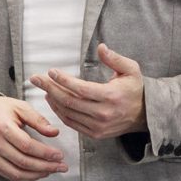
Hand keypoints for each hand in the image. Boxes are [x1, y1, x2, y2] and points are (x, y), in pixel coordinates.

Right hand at [0, 95, 67, 180]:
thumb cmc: (1, 110)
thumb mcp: (20, 107)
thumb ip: (38, 120)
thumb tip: (54, 132)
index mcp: (2, 126)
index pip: (27, 145)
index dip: (45, 153)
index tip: (60, 155)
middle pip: (23, 162)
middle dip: (46, 166)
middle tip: (62, 166)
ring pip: (16, 173)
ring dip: (37, 175)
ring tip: (51, 171)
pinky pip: (8, 175)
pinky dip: (25, 177)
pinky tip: (37, 173)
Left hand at [29, 44, 147, 140]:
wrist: (145, 114)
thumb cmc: (135, 89)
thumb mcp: (131, 69)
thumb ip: (115, 59)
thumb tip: (101, 47)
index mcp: (111, 96)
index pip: (81, 89)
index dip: (64, 80)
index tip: (51, 71)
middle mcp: (104, 113)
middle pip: (70, 101)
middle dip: (50, 88)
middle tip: (36, 79)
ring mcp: (98, 126)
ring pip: (68, 113)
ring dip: (52, 100)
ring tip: (43, 87)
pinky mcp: (95, 133)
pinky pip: (72, 123)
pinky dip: (59, 112)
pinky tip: (53, 101)